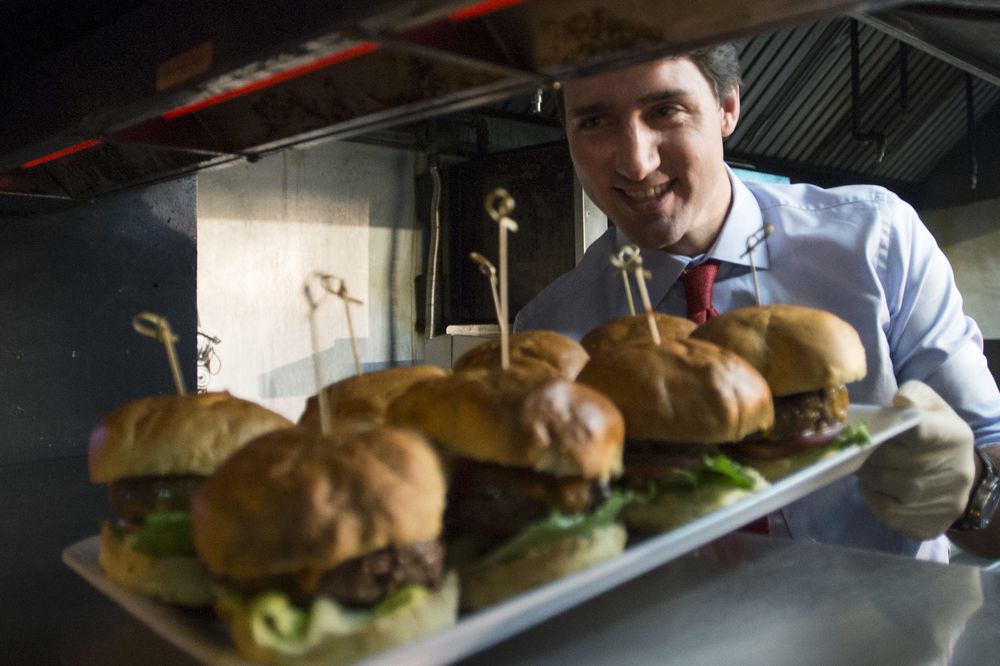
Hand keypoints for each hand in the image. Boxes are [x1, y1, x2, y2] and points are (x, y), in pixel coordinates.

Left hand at [858, 380, 975, 539]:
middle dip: (868, 452)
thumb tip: (900, 400)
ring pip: (881, 483)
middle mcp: (952, 472)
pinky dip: (871, 496)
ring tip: (871, 466)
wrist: (964, 477)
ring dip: (867, 473)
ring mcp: (940, 502)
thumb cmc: (938, 435)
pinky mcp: (927, 525)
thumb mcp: (932, 407)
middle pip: (887, 459)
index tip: (877, 428)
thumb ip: (914, 394)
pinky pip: (883, 510)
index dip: (890, 428)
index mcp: (951, 435)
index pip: (917, 428)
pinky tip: (877, 487)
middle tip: (865, 448)